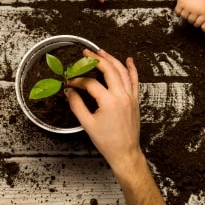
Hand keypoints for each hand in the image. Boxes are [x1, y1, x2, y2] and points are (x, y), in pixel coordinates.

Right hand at [64, 49, 141, 167]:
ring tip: (102, 52)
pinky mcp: (135, 100)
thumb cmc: (107, 142)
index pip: (90, 83)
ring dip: (112, 59)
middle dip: (96, 59)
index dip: (78, 81)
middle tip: (86, 53)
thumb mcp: (87, 124)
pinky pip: (134, 80)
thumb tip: (69, 92)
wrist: (125, 152)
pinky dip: (132, 69)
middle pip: (109, 70)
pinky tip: (129, 61)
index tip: (70, 82)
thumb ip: (76, 105)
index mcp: (109, 102)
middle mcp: (122, 96)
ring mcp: (130, 97)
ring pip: (122, 72)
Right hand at [174, 0, 204, 26]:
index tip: (195, 20)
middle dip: (191, 18)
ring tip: (187, 9)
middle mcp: (196, 11)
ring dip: (185, 14)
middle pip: (190, 21)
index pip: (199, 23)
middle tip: (191, 13)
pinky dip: (179, 10)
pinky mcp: (181, 4)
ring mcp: (188, 8)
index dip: (197, 22)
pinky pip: (178, 12)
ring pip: (184, 17)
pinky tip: (182, 6)